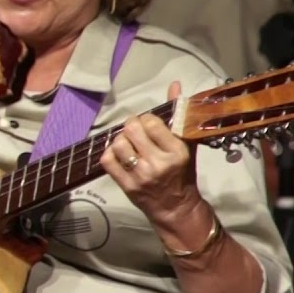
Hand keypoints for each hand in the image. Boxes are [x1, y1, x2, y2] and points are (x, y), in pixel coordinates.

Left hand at [100, 82, 200, 224]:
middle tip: (136, 133)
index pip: (150, 122)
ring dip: (120, 141)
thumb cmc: (183, 173)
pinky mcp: (126, 185)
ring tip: (129, 145)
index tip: (149, 125)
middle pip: (131, 130)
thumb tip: (174, 84)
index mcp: (176, 151)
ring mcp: (140, 175)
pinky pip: (106, 161)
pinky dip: (109, 154)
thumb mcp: (187, 145)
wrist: (177, 208)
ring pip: (117, 144)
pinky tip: (119, 156)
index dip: (146, 120)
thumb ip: (179, 115)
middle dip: (131, 126)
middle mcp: (158, 163)